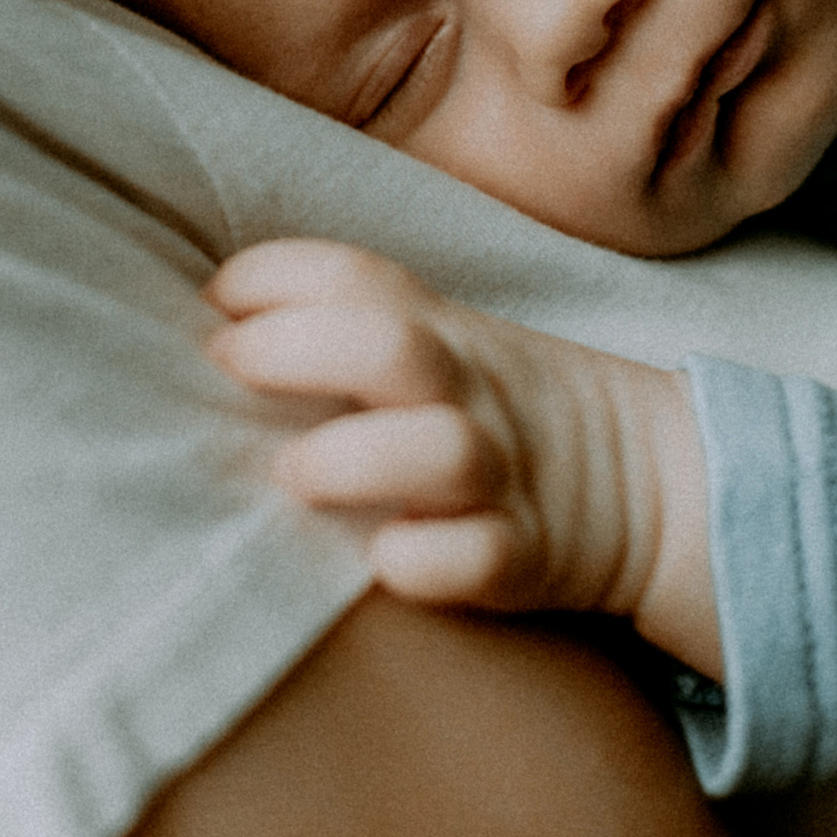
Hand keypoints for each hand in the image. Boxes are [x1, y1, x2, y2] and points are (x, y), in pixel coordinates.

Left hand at [206, 239, 719, 676]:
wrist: (639, 479)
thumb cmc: (482, 411)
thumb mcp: (435, 343)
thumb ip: (337, 329)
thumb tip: (197, 329)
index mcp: (436, 329)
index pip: (354, 276)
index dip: (274, 275)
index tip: (218, 298)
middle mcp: (466, 390)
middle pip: (388, 346)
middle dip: (296, 349)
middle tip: (230, 368)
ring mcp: (500, 472)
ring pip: (437, 451)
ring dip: (353, 459)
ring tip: (296, 475)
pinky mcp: (527, 556)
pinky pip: (477, 559)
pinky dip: (425, 562)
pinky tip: (384, 559)